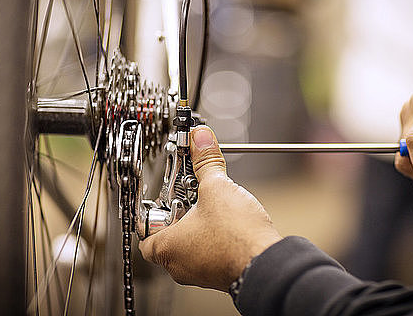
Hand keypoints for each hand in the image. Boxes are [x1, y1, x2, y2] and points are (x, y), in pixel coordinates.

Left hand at [139, 126, 281, 290]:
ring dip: (198, 224)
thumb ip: (205, 161)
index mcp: (166, 248)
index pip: (144, 229)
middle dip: (179, 213)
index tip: (165, 195)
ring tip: (211, 206)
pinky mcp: (219, 273)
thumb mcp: (217, 188)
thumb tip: (201, 139)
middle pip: (167, 234)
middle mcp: (178, 266)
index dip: (154, 208)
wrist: (268, 262)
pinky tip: (227, 222)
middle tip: (190, 197)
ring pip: (189, 244)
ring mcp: (199, 272)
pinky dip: (213, 237)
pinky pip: (208, 252)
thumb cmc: (237, 237)